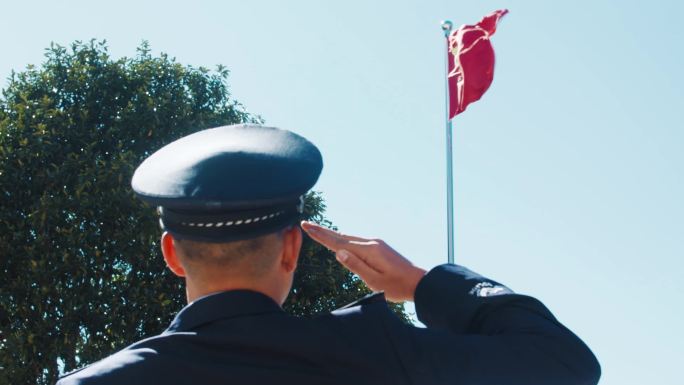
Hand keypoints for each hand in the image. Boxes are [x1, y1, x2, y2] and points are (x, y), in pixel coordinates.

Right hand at [300, 221, 425, 301]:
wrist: (419, 282)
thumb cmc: (397, 286)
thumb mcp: (374, 281)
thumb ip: (355, 266)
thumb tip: (338, 253)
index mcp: (368, 250)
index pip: (338, 242)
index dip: (320, 235)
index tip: (306, 226)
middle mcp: (371, 242)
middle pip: (341, 236)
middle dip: (322, 231)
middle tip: (306, 223)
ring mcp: (375, 243)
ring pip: (349, 237)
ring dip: (332, 234)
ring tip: (317, 230)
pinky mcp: (379, 247)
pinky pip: (356, 241)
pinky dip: (344, 239)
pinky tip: (339, 240)